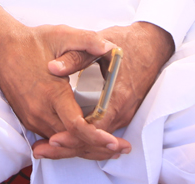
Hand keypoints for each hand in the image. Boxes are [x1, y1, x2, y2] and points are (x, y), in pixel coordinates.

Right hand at [0, 6, 128, 160]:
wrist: (2, 48)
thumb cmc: (33, 41)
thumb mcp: (62, 34)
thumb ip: (88, 40)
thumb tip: (109, 47)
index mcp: (52, 92)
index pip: (77, 127)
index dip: (97, 137)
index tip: (115, 142)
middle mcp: (40, 110)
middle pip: (72, 141)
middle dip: (98, 147)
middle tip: (122, 149)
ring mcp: (32, 117)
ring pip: (62, 143)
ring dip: (85, 147)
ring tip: (109, 148)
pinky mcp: (28, 119)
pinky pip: (52, 136)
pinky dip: (70, 142)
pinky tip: (86, 140)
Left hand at [47, 21, 173, 141]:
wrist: (153, 45)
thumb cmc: (128, 43)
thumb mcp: (101, 47)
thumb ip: (75, 57)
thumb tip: (51, 67)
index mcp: (118, 97)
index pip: (94, 129)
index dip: (73, 136)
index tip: (52, 139)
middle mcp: (123, 111)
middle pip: (93, 140)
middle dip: (68, 147)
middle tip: (41, 150)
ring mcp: (123, 114)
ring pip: (97, 138)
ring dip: (74, 143)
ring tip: (46, 148)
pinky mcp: (120, 112)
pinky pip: (101, 131)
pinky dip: (84, 137)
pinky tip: (65, 136)